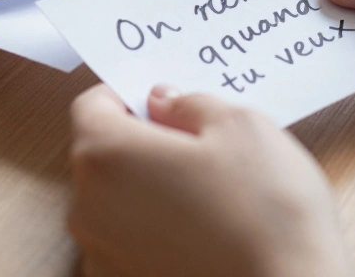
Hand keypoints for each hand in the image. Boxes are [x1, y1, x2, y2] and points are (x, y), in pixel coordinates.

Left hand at [68, 85, 352, 276]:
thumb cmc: (267, 214)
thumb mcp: (242, 127)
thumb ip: (190, 103)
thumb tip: (164, 103)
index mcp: (105, 156)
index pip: (92, 106)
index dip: (129, 97)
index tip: (164, 103)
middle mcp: (87, 210)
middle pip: (102, 157)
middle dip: (143, 145)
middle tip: (200, 149)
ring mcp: (101, 257)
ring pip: (116, 204)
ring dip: (150, 192)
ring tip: (211, 199)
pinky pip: (131, 246)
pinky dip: (157, 235)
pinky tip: (206, 237)